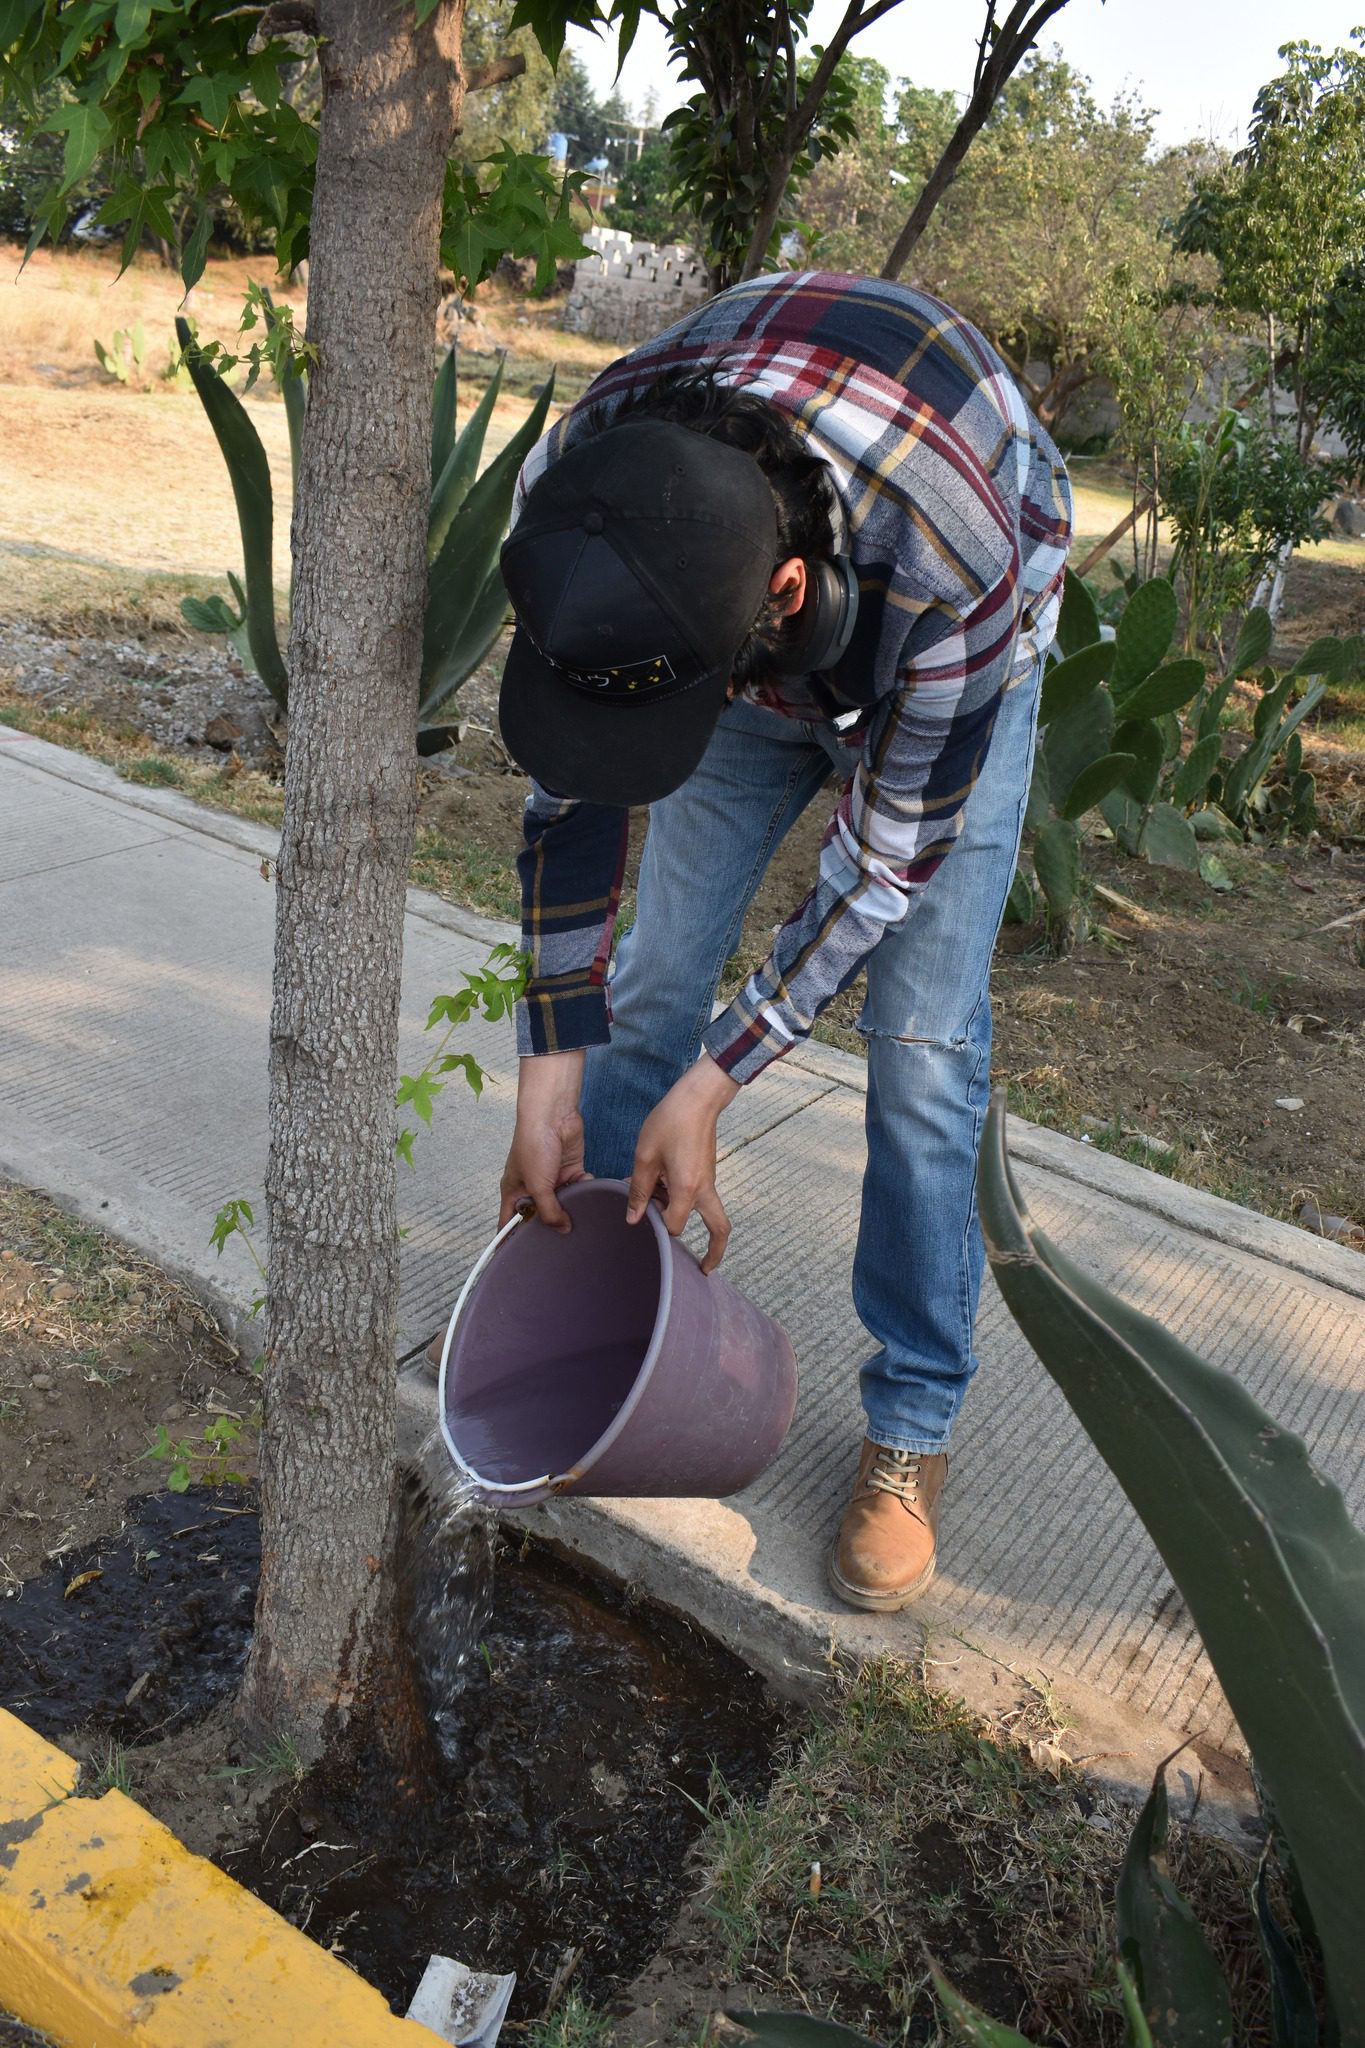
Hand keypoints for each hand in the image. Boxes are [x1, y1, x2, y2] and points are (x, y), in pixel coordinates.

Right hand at [499, 1050, 587, 1231]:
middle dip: (549, 1227)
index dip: (509, 1241)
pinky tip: (590, 1194)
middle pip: (539, 1215)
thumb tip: (563, 1230)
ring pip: (562, 1203)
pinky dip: (585, 1190)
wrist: (552, 1115)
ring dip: (571, 1209)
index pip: (508, 1222)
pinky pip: (579, 1188)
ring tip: (581, 1224)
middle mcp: (531, 1186)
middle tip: (561, 1247)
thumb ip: (549, 1211)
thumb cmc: (533, 1145)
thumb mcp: (538, 1185)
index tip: (516, 1261)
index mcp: (513, 1191)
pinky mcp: (570, 1169)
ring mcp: (551, 1178)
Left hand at [626, 1054, 739, 1273]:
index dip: (656, 1227)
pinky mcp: (706, 1171)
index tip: (640, 1222)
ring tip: (656, 1209)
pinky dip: (683, 1200)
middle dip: (714, 1252)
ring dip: (687, 1217)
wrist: (698, 1098)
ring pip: (707, 1212)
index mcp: (688, 1189)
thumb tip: (634, 1218)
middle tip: (703, 1269)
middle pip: (719, 1229)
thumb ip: (639, 1189)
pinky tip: (658, 1188)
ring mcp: (709, 1180)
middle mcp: (705, 1189)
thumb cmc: (670, 1122)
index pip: (674, 1226)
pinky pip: (700, 1195)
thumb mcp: (645, 1156)